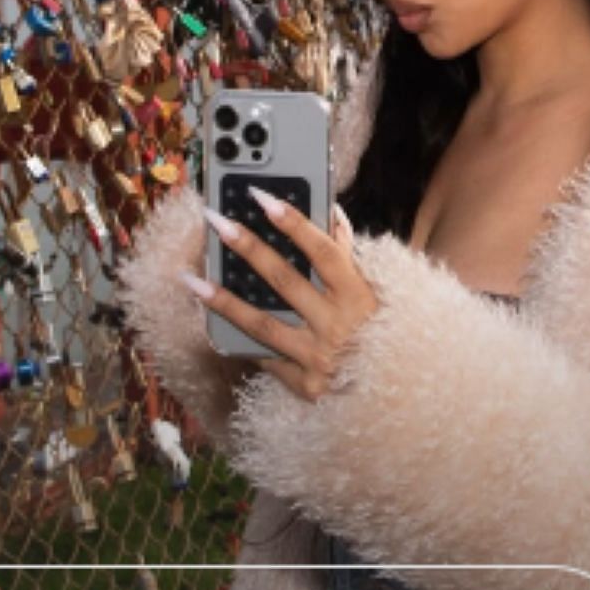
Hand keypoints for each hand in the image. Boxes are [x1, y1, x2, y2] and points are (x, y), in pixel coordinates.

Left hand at [181, 193, 378, 402]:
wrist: (397, 393)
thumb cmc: (380, 332)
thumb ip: (346, 253)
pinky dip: (243, 340)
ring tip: (192, 280)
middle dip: (247, 247)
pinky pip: (267, 359)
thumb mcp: (372, 291)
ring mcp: (319, 358)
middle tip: (216, 221)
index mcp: (357, 296)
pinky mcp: (306, 386)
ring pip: (263, 325)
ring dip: (224, 301)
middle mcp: (336, 326)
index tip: (260, 196)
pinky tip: (213, 323)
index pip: (322, 251)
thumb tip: (330, 212)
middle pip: (284, 280)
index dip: (293, 222)